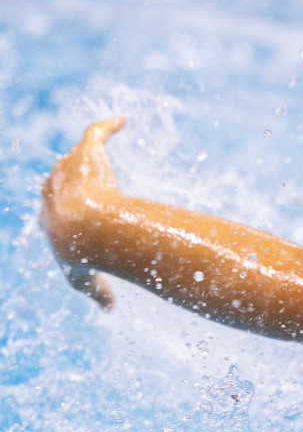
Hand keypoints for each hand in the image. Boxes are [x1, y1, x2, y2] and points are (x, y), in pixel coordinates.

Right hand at [40, 117, 126, 309]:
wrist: (86, 227)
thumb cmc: (83, 253)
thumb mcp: (85, 280)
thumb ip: (97, 292)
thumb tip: (109, 309)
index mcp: (51, 215)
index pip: (53, 206)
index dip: (63, 207)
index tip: (77, 212)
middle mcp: (55, 188)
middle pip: (59, 178)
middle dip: (67, 178)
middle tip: (83, 178)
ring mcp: (69, 169)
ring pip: (74, 158)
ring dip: (85, 155)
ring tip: (97, 148)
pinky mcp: (86, 154)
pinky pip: (95, 133)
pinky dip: (107, 126)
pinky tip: (123, 122)